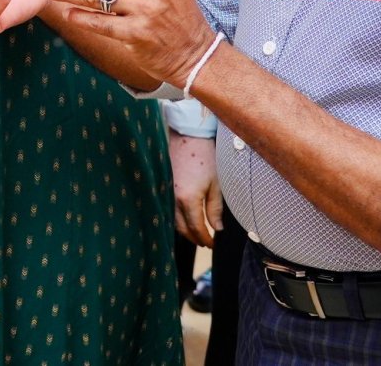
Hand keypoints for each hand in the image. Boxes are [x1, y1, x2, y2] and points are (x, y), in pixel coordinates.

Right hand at [168, 130, 222, 246]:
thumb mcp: (216, 184)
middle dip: (194, 237)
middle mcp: (173, 199)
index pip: (196, 228)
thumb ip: (215, 209)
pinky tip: (185, 218)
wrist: (188, 136)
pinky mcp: (163, 186)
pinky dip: (176, 218)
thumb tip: (217, 228)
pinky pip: (168, 209)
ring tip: (196, 232)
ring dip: (184, 229)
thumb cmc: (205, 157)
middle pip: (182, 228)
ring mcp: (166, 192)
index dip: (205, 238)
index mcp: (188, 200)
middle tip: (205, 242)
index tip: (213, 243)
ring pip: (173, 220)